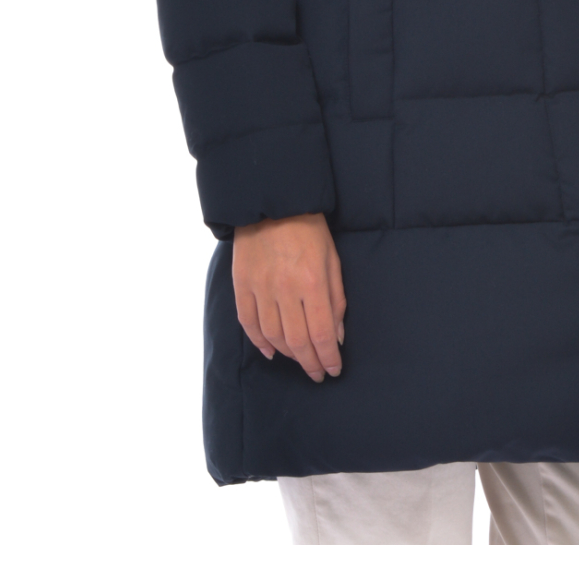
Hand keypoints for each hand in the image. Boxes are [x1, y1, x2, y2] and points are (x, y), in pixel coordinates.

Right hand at [232, 213, 345, 380]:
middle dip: (310, 364)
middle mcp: (285, 289)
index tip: (333, 370)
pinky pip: (249, 323)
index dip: (328, 358)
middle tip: (318, 374)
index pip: (321, 334)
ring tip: (300, 361)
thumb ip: (336, 300)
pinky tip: (271, 351)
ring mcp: (260, 288)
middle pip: (297, 341)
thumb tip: (337, 336)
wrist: (273, 203)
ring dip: (288, 355)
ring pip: (273, 336)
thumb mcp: (333, 260)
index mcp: (312, 282)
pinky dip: (259, 342)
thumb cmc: (310, 229)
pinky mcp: (242, 284)